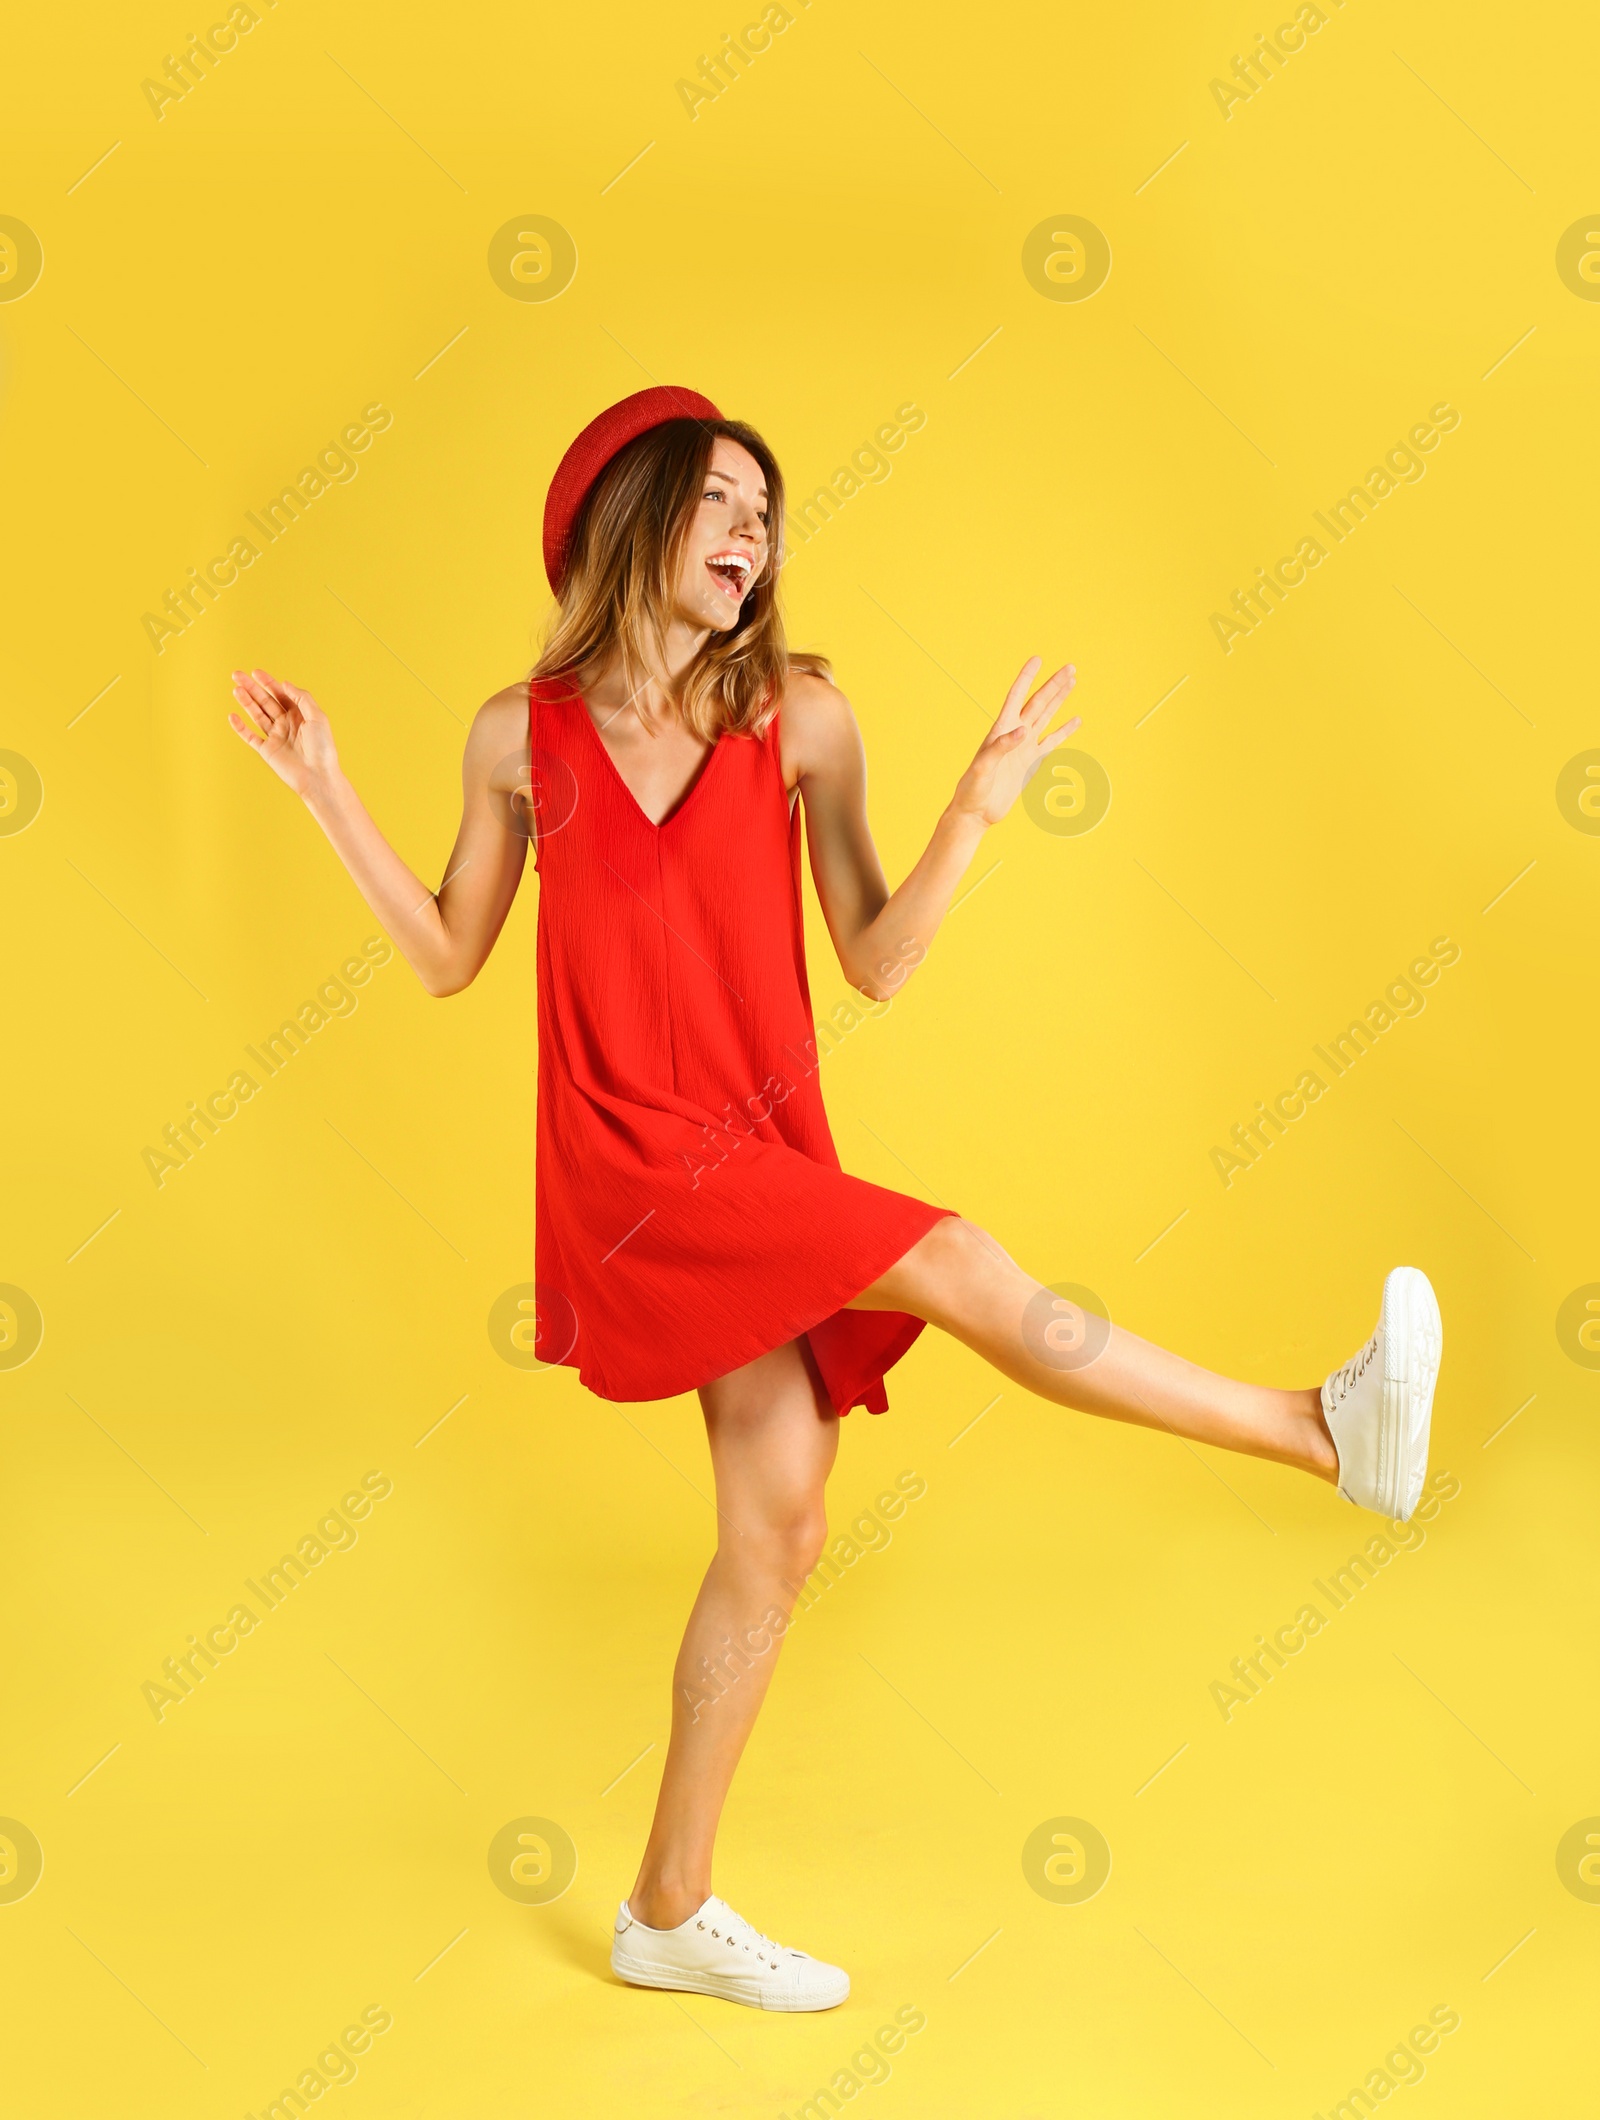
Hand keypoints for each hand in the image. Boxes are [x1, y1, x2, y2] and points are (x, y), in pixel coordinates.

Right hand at [228, 668, 341, 798]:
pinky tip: (232, 715)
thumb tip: (284, 683)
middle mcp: (286, 724)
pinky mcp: (267, 751)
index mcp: (299, 715)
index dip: (268, 683)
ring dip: (246, 702)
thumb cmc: (322, 748)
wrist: (318, 777)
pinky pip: (250, 736)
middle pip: (265, 702)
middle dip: (252, 688)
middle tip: (237, 675)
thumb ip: (302, 698)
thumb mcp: (317, 718)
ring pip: (257, 715)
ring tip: (236, 689)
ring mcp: (276, 737)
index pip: (281, 694)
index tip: (256, 672)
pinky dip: (240, 727)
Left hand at [951, 656, 1079, 827]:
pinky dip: (1064, 731)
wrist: (976, 812)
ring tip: (1072, 682)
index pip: (1016, 697)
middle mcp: (1014, 734)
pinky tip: (1075, 721)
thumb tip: (1023, 731)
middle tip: (1070, 667)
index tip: (1038, 659)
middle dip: (1053, 685)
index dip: (1026, 678)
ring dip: (1059, 700)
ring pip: (1046, 717)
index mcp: (1000, 731)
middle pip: (1037, 703)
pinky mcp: (1030, 763)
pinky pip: (1051, 742)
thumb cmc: (972, 790)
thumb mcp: (982, 768)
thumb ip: (1000, 748)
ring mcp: (1023, 748)